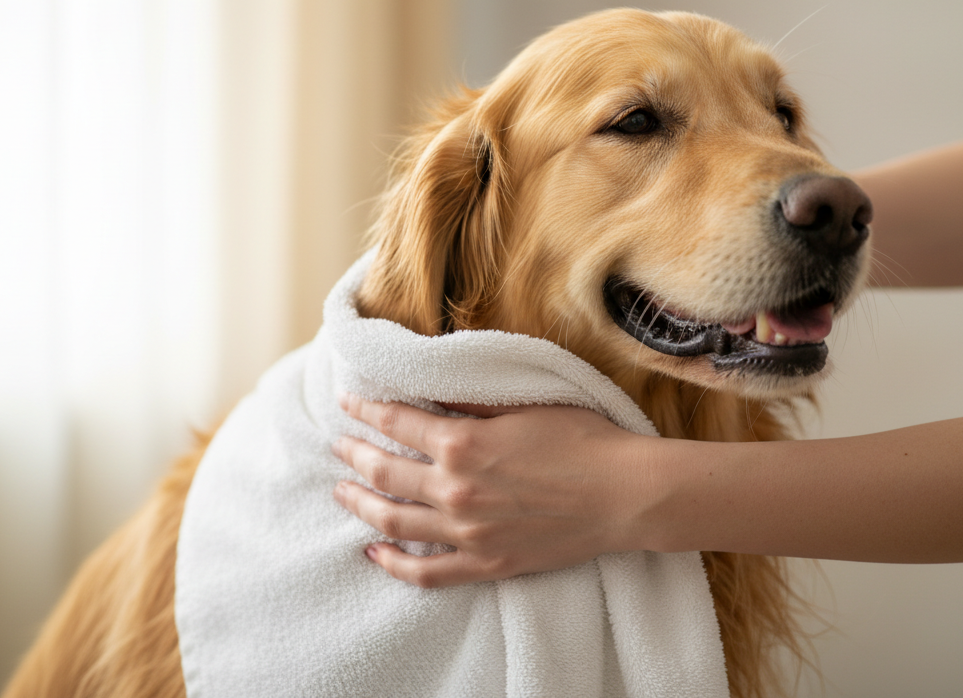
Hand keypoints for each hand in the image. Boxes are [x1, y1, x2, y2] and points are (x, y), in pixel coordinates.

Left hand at [332, 393, 647, 586]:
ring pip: (392, 521)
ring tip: (343, 490)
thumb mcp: (524, 404)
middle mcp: (454, 489)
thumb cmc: (582, 439)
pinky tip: (374, 552)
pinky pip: (425, 572)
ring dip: (360, 503)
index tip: (348, 401)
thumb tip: (432, 391)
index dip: (367, 409)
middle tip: (339, 444)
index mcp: (462, 442)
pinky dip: (393, 564)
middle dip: (354, 454)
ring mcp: (466, 531)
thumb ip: (472, 401)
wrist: (624, 494)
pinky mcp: (485, 563)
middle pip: (384, 471)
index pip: (396, 422)